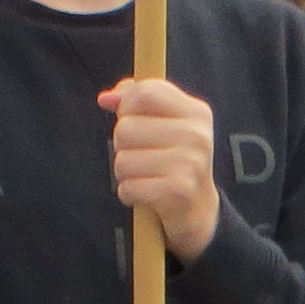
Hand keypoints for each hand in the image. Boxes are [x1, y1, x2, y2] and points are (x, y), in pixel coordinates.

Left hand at [99, 79, 220, 263]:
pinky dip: (129, 194)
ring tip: (145, 176)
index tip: (132, 120)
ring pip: (122, 160)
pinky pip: (127, 187)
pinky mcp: (177, 192)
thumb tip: (106, 99)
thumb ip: (136, 102)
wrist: (198, 210)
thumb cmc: (174, 160)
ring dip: (125, 173)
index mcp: (196, 112)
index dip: (127, 106)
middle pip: (125, 127)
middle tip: (143, 157)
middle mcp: (197, 135)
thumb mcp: (165, 124)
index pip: (145, 93)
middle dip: (123, 146)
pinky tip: (146, 194)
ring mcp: (189, 163)